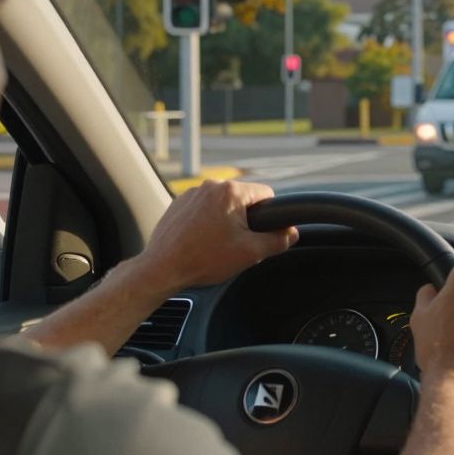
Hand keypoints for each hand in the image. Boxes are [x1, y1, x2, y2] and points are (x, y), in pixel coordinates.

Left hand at [134, 180, 296, 291]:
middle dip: (245, 220)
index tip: (261, 234)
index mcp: (231, 192)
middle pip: (243, 199)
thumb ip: (278, 240)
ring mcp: (192, 193)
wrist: (162, 268)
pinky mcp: (178, 203)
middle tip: (237, 244)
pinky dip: (207, 222)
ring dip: (225, 220)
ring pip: (222, 204)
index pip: (266, 194)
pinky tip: (201, 241)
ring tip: (216, 245)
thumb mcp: (251, 253)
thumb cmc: (204, 259)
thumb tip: (292, 233)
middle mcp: (211, 186)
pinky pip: (203, 208)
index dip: (270, 216)